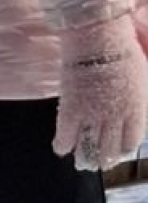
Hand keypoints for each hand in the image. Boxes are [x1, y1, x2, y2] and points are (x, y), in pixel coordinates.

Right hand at [54, 14, 147, 170]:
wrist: (97, 39)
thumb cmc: (123, 50)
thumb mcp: (143, 76)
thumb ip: (139, 99)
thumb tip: (137, 113)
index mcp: (136, 108)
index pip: (131, 141)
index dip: (125, 149)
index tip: (120, 151)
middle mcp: (114, 117)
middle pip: (109, 150)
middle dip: (105, 159)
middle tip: (100, 162)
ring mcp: (90, 115)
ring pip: (88, 148)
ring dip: (85, 158)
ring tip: (83, 162)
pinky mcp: (70, 111)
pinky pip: (65, 138)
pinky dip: (63, 146)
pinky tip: (62, 149)